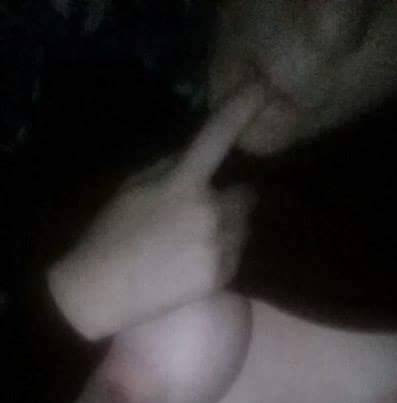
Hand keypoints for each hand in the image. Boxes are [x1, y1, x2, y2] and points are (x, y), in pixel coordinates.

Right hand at [48, 83, 263, 340]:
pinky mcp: (222, 275)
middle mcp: (209, 212)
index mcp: (182, 183)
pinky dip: (224, 255)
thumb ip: (170, 168)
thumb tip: (200, 157)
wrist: (102, 292)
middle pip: (245, 195)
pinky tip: (192, 263)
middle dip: (231, 199)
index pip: (217, 136)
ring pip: (244, 227)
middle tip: (203, 213)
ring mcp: (218, 246)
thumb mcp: (133, 187)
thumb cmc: (110, 235)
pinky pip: (237, 255)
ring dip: (230, 228)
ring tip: (194, 243)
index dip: (242, 107)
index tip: (264, 87)